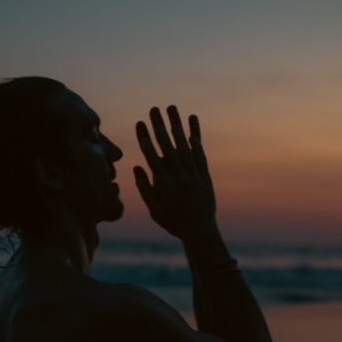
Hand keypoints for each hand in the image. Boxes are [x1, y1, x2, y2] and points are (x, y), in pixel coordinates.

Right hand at [134, 105, 216, 238]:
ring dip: (178, 128)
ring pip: (185, 148)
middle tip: (154, 109)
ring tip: (172, 111)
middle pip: (168, 147)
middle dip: (160, 126)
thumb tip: (137, 166)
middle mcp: (180, 179)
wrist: (200, 232)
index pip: (152, 157)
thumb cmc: (173, 223)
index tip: (140, 123)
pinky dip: (196, 144)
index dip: (145, 139)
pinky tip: (191, 132)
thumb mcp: (155, 210)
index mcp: (165, 187)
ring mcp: (194, 177)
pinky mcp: (205, 178)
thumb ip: (145, 189)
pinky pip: (201, 158)